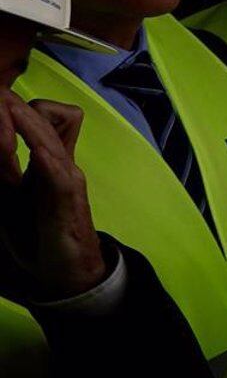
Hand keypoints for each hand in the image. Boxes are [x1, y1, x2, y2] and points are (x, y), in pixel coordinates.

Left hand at [0, 92, 104, 298]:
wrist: (65, 273)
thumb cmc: (38, 236)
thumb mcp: (9, 197)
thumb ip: (2, 170)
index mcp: (50, 160)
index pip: (49, 116)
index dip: (19, 109)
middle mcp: (62, 162)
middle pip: (53, 114)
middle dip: (17, 105)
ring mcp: (68, 177)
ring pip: (51, 136)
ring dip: (25, 120)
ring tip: (5, 105)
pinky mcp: (69, 198)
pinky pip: (58, 168)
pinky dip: (43, 151)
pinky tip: (32, 147)